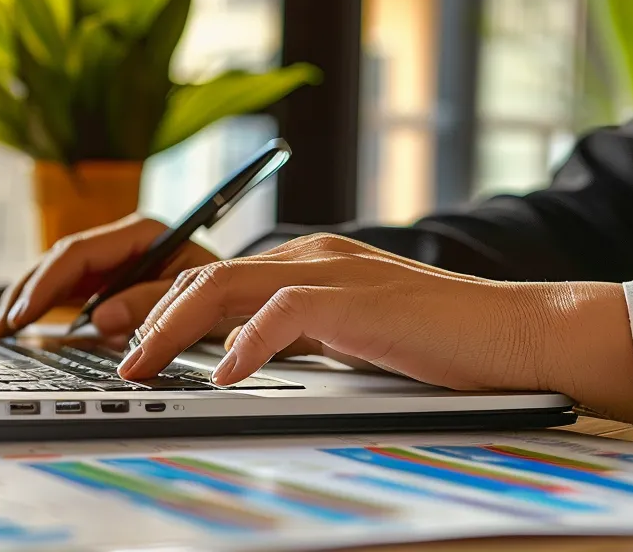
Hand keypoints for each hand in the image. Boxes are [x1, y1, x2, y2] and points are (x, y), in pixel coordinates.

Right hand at [0, 216, 219, 342]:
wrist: (258, 298)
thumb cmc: (234, 292)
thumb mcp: (200, 297)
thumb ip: (152, 304)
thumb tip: (101, 318)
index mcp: (143, 233)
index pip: (78, 253)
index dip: (46, 284)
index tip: (25, 314)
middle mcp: (124, 242)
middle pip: (60, 261)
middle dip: (26, 293)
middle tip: (2, 329)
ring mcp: (116, 260)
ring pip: (58, 274)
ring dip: (28, 300)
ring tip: (2, 330)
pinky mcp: (113, 280)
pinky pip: (70, 290)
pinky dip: (46, 308)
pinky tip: (26, 328)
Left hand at [116, 233, 632, 426]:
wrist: (515, 334)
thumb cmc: (442, 343)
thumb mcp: (354, 334)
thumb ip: (303, 333)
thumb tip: (246, 357)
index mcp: (309, 261)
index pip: (216, 275)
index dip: (161, 306)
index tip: (123, 339)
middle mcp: (311, 256)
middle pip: (204, 276)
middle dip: (149, 317)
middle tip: (118, 359)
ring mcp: (331, 272)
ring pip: (224, 287)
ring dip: (173, 330)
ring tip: (144, 367)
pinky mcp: (353, 300)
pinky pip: (279, 314)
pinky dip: (243, 346)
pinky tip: (223, 376)